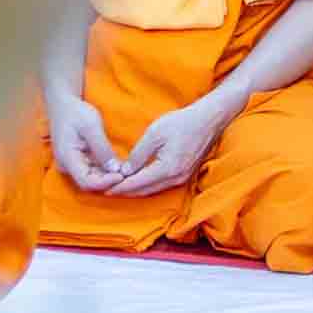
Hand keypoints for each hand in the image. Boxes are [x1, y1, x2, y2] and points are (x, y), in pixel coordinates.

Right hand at [43, 86, 125, 194]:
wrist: (63, 105)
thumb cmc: (76, 113)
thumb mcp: (91, 126)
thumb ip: (102, 148)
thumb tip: (115, 170)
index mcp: (67, 158)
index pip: (86, 182)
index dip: (105, 183)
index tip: (122, 176)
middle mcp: (67, 166)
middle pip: (90, 183)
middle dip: (109, 181)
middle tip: (129, 175)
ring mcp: (72, 166)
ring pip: (93, 179)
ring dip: (109, 177)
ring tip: (127, 171)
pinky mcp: (78, 162)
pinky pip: (93, 171)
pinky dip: (106, 171)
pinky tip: (120, 167)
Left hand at [106, 100, 227, 198]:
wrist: (208, 120)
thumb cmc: (182, 122)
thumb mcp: (154, 134)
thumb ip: (138, 154)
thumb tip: (124, 171)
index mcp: (167, 169)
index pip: (138, 184)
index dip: (120, 187)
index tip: (104, 189)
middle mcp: (175, 179)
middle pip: (145, 191)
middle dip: (126, 192)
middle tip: (107, 190)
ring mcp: (181, 178)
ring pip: (153, 190)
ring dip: (136, 190)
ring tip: (119, 187)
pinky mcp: (184, 175)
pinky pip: (161, 185)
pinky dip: (147, 185)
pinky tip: (138, 181)